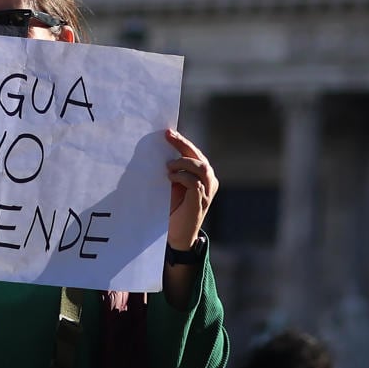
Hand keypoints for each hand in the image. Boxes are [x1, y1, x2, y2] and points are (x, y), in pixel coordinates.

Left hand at [164, 128, 216, 251]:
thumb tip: (159, 150)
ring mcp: (207, 192)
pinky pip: (195, 183)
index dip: (183, 142)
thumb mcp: (172, 185)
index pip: (195, 153)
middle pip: (199, 157)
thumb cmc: (173, 208)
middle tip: (168, 136)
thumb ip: (172, 170)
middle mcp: (209, 182)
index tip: (168, 132)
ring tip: (169, 167)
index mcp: (203, 176)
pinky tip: (171, 178)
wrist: (177, 235)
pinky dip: (182, 177)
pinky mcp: (201, 202)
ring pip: (202, 167)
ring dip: (184, 162)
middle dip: (183, 144)